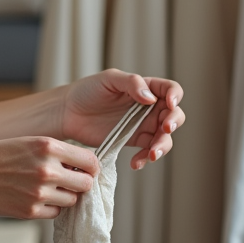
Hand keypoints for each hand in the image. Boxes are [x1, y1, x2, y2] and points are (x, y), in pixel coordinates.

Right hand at [0, 136, 99, 219]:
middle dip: (80, 183)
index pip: (91, 161)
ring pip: (72, 200)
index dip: (91, 166)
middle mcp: (47, 169)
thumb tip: (83, 165)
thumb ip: (56, 152)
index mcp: (47, 146)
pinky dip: (49, 207)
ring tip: (45, 187)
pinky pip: (55, 213)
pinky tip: (33, 197)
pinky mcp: (31, 211)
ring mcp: (40, 192)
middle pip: (86, 184)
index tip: (86, 169)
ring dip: (64, 195)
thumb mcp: (27, 142)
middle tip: (68, 180)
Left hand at [60, 69, 184, 170]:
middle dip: (174, 122)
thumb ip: (131, 83)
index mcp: (145, 87)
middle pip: (174, 115)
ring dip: (162, 146)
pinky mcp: (133, 141)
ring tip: (151, 154)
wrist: (68, 112)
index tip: (169, 104)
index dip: (175, 96)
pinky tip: (136, 163)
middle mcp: (148, 107)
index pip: (170, 89)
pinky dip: (145, 158)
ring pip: (164, 137)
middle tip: (164, 129)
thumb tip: (150, 97)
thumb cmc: (87, 90)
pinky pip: (148, 151)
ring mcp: (142, 125)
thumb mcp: (109, 79)